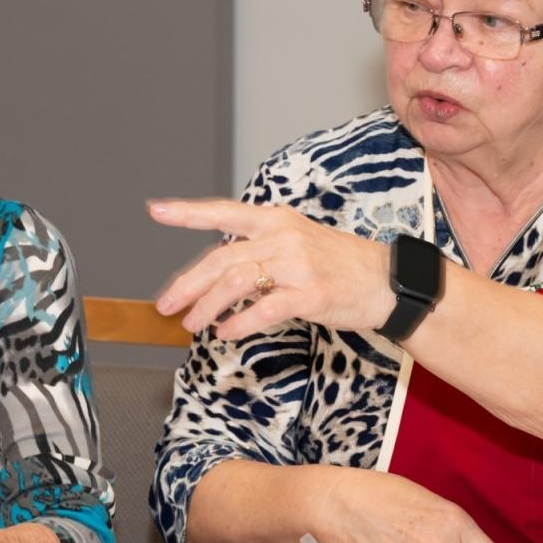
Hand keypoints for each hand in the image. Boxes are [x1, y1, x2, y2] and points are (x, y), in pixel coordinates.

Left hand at [151, 199, 396, 339]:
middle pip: (221, 258)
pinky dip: (239, 323)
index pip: (224, 212)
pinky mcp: (310, 293)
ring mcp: (297, 264)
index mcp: (275, 220)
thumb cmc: (337, 263)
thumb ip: (258, 249)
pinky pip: (265, 309)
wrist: (385, 280)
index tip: (157, 211)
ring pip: (236, 282)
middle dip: (187, 284)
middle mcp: (282, 237)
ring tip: (193, 324)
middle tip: (166, 305)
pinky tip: (226, 332)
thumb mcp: (296, 241)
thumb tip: (217, 273)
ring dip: (207, 306)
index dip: (188, 213)